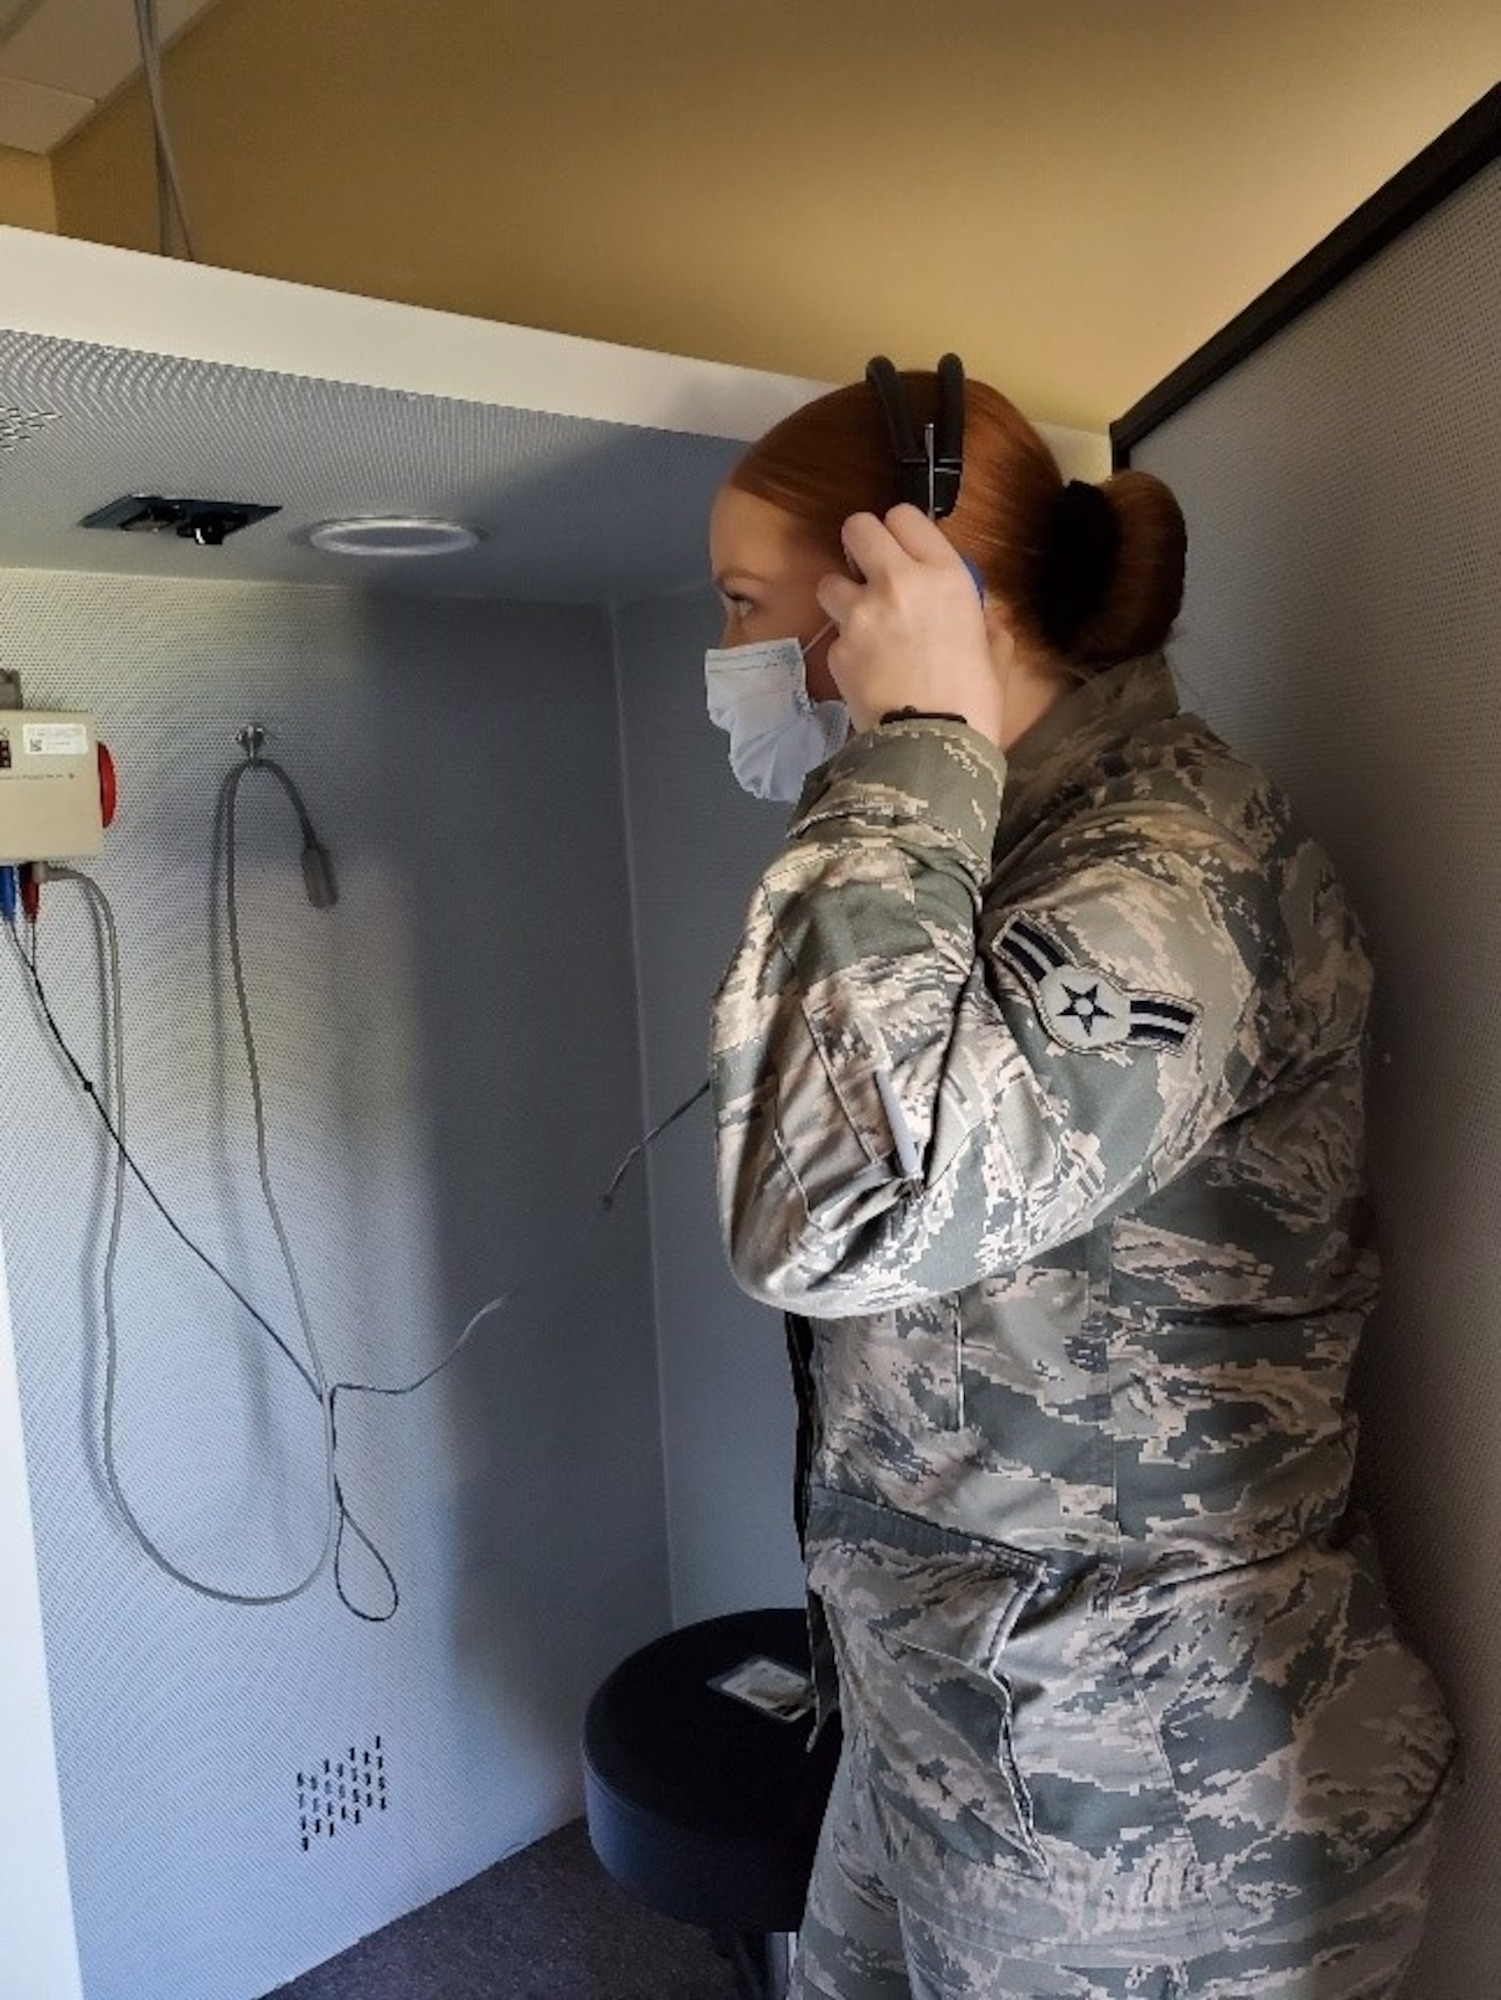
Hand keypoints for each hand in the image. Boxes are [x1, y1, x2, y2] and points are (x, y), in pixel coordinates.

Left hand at [814, 505, 1009, 744]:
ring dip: (843, 596)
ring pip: (830, 580)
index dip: (900, 530)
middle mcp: (896, 582)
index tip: (903, 549)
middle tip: (870, 570)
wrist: (932, 748)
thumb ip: (984, 623)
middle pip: (857, 527)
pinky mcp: (836, 650)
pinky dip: (846, 649)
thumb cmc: (976, 701)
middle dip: (861, 544)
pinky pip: (834, 637)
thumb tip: (980, 616)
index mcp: (943, 575)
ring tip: (861, 624)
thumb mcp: (995, 654)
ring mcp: (860, 615)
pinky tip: (865, 671)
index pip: (905, 516)